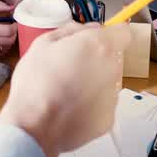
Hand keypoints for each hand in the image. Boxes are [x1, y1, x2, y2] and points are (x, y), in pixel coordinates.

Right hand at [0, 1, 17, 57]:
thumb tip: (11, 7)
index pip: (7, 31)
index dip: (15, 26)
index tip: (14, 22)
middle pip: (9, 40)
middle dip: (14, 33)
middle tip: (12, 28)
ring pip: (7, 47)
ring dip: (10, 40)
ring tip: (6, 33)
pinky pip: (2, 53)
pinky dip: (4, 46)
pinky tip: (0, 40)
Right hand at [0, 23, 130, 156]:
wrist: (33, 127)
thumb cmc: (35, 83)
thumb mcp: (43, 43)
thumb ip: (71, 31)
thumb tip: (87, 29)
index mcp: (99, 45)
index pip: (123, 32)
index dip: (109, 34)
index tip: (95, 40)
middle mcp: (112, 68)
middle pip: (113, 58)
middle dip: (96, 60)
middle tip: (70, 67)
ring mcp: (113, 96)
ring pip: (108, 82)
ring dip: (94, 83)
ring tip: (67, 91)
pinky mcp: (109, 119)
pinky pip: (103, 105)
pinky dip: (91, 105)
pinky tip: (70, 108)